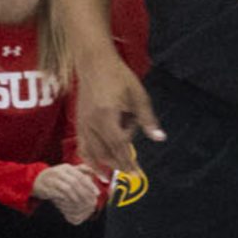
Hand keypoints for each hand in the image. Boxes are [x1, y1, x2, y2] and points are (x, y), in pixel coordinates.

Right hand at [34, 164, 102, 224]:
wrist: (35, 180)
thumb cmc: (55, 177)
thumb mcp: (67, 171)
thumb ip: (80, 170)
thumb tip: (94, 173)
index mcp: (66, 167)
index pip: (81, 176)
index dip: (90, 185)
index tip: (97, 193)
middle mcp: (59, 171)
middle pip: (76, 182)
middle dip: (85, 192)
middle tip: (91, 200)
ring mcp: (52, 179)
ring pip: (68, 188)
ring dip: (76, 196)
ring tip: (82, 203)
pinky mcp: (46, 187)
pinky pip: (59, 194)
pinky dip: (66, 199)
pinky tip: (71, 203)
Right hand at [74, 50, 162, 176]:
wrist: (94, 62)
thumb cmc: (119, 76)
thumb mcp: (138, 96)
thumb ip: (147, 120)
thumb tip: (159, 138)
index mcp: (107, 115)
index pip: (118, 145)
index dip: (128, 162)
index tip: (137, 175)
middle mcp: (91, 122)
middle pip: (104, 151)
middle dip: (118, 165)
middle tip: (132, 174)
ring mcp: (82, 122)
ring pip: (91, 151)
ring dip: (104, 164)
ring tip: (114, 175)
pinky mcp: (78, 122)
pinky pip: (81, 145)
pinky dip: (88, 157)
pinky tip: (96, 166)